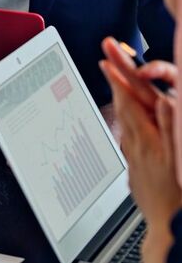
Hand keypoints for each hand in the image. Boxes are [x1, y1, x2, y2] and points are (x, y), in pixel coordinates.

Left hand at [100, 52, 180, 260]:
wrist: (169, 227)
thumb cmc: (178, 196)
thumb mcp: (178, 158)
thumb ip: (172, 128)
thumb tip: (166, 101)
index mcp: (148, 140)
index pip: (131, 103)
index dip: (121, 80)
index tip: (109, 61)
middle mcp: (136, 144)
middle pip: (123, 104)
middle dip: (115, 78)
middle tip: (106, 55)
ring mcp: (134, 154)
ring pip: (124, 117)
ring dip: (119, 94)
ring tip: (112, 73)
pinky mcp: (136, 165)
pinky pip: (128, 134)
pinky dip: (126, 118)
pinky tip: (126, 113)